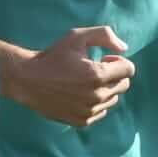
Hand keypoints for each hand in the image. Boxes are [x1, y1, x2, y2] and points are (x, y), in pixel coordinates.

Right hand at [9, 27, 134, 126]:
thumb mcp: (77, 36)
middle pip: (124, 85)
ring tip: (85, 81)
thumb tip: (124, 48)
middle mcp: (96, 96)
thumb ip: (105, 36)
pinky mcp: (82, 121)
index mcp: (98, 75)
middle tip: (94, 68)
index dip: (119, 61)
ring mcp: (89, 111)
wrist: (28, 80)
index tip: (104, 58)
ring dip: (105, 89)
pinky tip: (79, 93)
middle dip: (114, 74)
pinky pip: (101, 112)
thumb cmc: (53, 56)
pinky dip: (96, 103)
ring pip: (113, 99)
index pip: (129, 69)